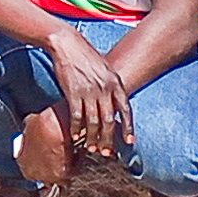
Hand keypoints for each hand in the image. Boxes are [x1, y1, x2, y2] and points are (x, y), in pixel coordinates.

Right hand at [46, 27, 131, 161]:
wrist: (68, 44)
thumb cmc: (87, 56)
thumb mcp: (106, 69)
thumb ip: (112, 86)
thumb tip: (116, 105)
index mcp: (115, 82)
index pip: (125, 109)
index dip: (128, 127)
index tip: (129, 142)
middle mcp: (104, 88)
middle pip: (109, 120)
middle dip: (108, 139)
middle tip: (106, 152)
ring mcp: (89, 90)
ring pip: (94, 121)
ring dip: (92, 137)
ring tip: (91, 148)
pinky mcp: (73, 92)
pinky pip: (76, 115)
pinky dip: (76, 127)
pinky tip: (75, 135)